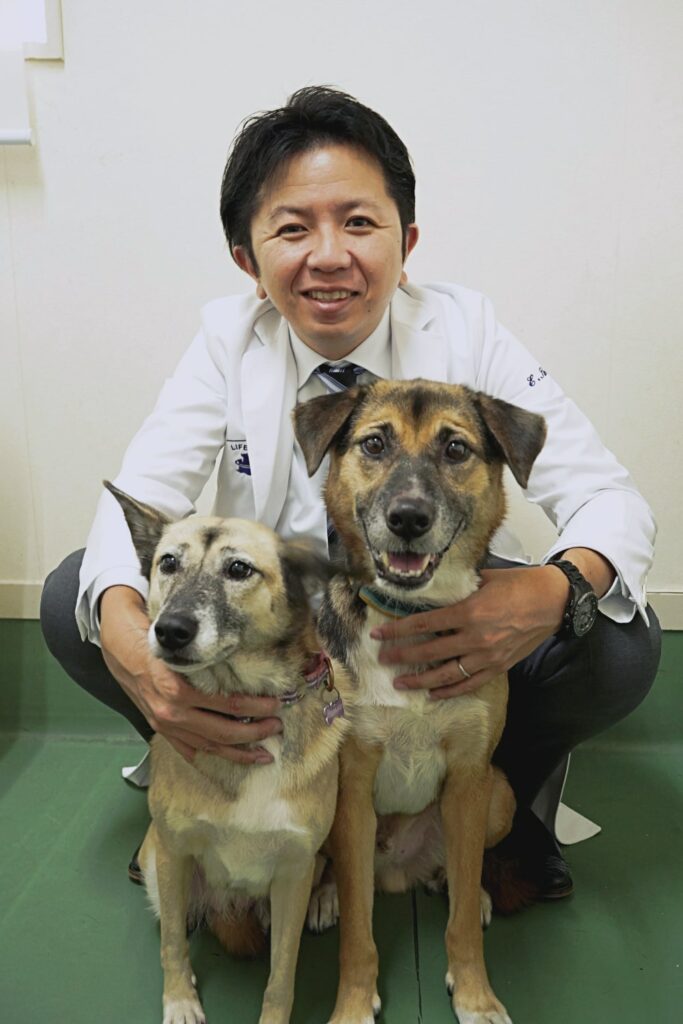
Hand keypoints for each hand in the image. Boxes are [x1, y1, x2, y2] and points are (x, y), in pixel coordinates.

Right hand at [100, 586, 282, 763]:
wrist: (119, 647)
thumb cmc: (154, 642)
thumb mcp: (182, 648)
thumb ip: (209, 662)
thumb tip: (246, 668)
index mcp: (179, 691)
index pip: (229, 706)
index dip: (257, 708)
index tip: (276, 705)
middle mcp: (172, 713)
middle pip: (223, 732)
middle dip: (255, 733)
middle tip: (276, 728)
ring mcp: (165, 725)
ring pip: (209, 747)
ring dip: (239, 752)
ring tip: (263, 754)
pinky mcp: (160, 728)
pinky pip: (188, 749)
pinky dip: (209, 754)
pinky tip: (227, 757)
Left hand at [370, 566, 569, 699]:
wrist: (552, 601)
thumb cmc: (519, 585)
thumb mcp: (484, 579)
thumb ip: (458, 589)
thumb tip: (434, 592)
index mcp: (469, 612)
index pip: (423, 624)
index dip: (398, 629)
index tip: (379, 633)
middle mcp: (475, 637)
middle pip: (430, 651)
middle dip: (402, 656)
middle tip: (382, 659)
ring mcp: (487, 656)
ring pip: (446, 674)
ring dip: (420, 680)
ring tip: (400, 683)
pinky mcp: (498, 667)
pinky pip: (469, 683)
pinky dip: (450, 690)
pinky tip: (433, 693)